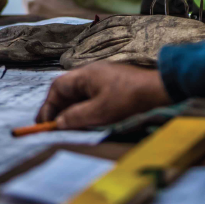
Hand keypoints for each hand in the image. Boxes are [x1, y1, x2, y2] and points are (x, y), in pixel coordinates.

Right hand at [36, 63, 171, 128]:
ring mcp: (104, 81)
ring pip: (80, 97)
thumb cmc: (128, 98)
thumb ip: (76, 117)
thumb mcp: (99, 111)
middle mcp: (92, 74)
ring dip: (72, 112)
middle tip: (53, 129)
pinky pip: (92, 100)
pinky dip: (85, 111)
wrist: (160, 91)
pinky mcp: (114, 89)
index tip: (44, 123)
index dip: (49, 105)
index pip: (58, 87)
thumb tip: (58, 122)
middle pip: (68, 92)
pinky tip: (87, 123)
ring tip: (68, 129)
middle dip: (59, 110)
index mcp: (85, 74)